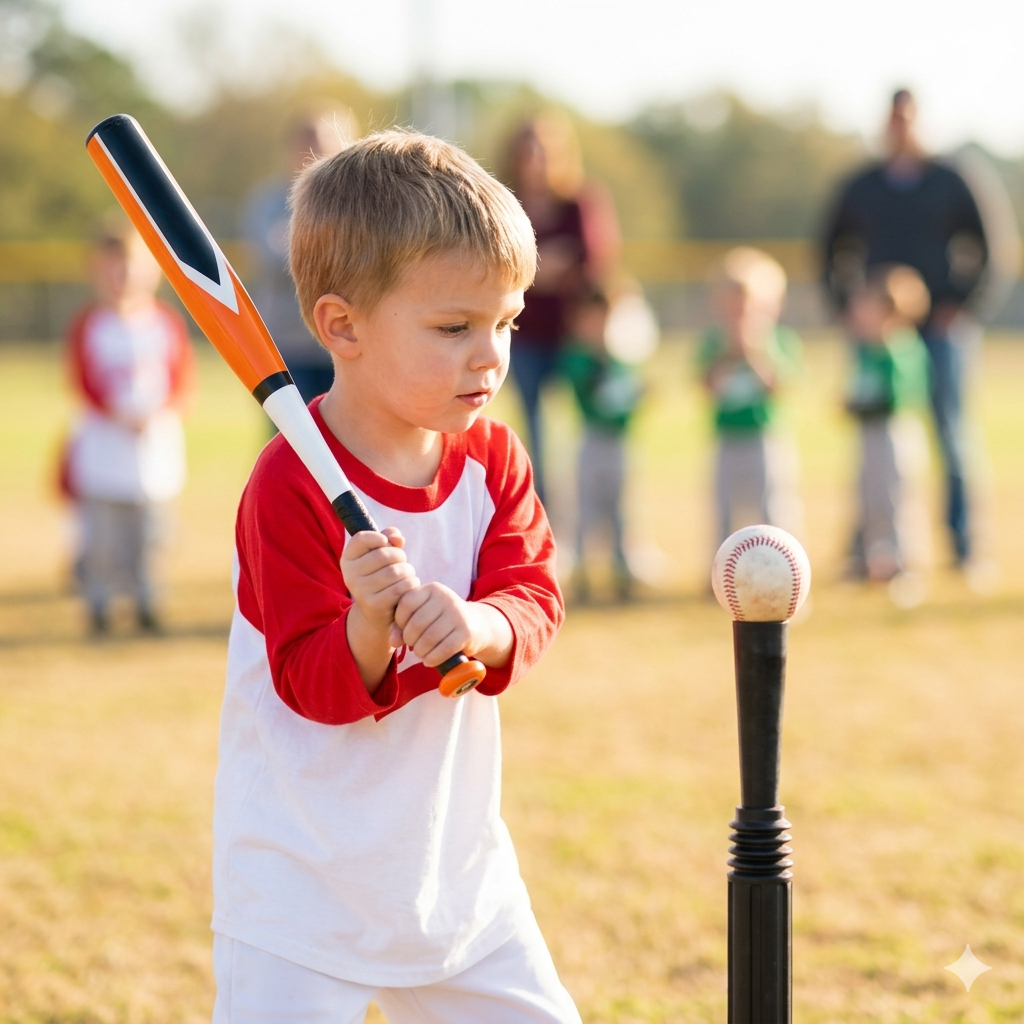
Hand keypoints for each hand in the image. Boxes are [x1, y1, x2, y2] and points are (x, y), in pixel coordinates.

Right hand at [341, 527, 418, 636]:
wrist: (379, 612)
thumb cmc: (382, 576)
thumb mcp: (381, 554)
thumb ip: (389, 538)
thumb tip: (397, 539)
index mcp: (348, 559)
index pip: (361, 538)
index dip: (378, 537)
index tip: (386, 543)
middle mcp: (350, 575)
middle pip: (384, 555)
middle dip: (400, 556)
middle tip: (402, 564)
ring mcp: (360, 591)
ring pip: (395, 571)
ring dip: (408, 571)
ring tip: (406, 576)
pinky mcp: (374, 605)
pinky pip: (400, 588)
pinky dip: (410, 584)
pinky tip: (409, 586)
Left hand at [392, 583, 512, 669]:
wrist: (477, 625)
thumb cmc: (442, 621)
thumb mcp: (424, 615)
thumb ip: (403, 625)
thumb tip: (392, 641)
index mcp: (432, 589)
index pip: (405, 604)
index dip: (399, 621)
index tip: (404, 630)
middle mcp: (445, 597)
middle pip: (416, 624)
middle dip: (410, 640)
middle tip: (413, 646)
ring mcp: (458, 614)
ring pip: (428, 639)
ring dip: (420, 652)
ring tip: (421, 654)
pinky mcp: (467, 631)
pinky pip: (443, 649)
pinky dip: (433, 659)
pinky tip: (430, 661)